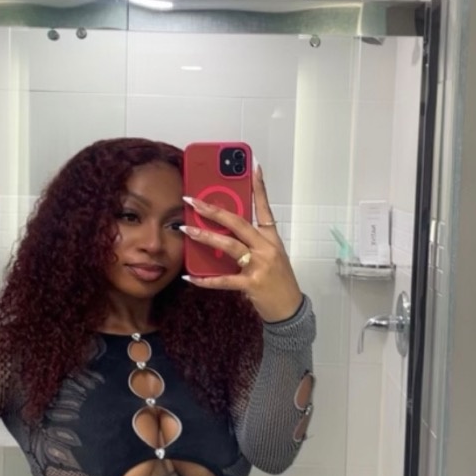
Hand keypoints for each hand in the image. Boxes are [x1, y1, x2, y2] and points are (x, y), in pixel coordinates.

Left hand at [181, 163, 303, 322]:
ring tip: (186, 229)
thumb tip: (223, 231)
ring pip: (229, 245)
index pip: (265, 207)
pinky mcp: (251, 284)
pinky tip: (190, 277)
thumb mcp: (271, 256)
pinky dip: (205, 279)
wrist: (289, 308)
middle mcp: (266, 248)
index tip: (253, 167)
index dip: (259, 187)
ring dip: (205, 236)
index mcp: (271, 238)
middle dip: (214, 210)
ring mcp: (259, 265)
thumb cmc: (278, 281)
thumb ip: (251, 242)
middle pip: (238, 223)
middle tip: (193, 201)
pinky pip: (223, 280)